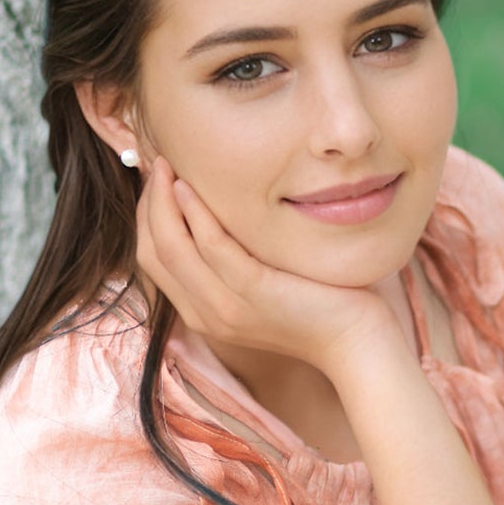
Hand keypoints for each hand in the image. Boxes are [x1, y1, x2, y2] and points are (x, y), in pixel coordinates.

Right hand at [134, 154, 393, 371]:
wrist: (356, 341)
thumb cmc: (319, 303)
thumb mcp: (265, 282)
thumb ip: (237, 257)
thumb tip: (218, 210)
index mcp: (204, 312)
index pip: (151, 259)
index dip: (147, 214)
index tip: (158, 179)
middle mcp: (207, 314)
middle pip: (152, 251)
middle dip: (148, 202)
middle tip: (158, 163)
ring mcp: (228, 307)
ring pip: (170, 248)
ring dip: (162, 201)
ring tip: (168, 165)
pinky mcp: (254, 293)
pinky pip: (212, 247)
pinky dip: (195, 214)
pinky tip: (192, 186)